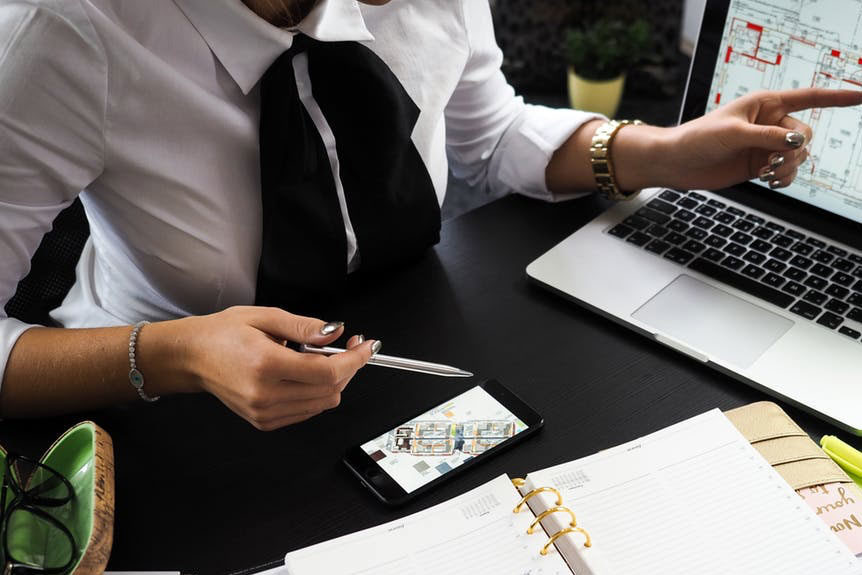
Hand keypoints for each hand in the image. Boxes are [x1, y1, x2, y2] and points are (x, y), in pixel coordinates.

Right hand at [167, 306, 377, 430]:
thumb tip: (335, 332)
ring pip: (323, 403)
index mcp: (266, 365)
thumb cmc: (223, 334)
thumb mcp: (265, 317)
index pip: (327, 372)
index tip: (367, 346)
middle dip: (349, 367)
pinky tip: (307, 374)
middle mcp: (266, 394)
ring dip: (334, 381)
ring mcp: (265, 412)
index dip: (354, 359)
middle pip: (330, 389)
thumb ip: (304, 327)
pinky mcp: (265, 421)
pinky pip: (308, 411)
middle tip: (350, 345)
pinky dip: (317, 393)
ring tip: (323, 357)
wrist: (192, 358)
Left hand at [660, 88, 861, 190]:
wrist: (678, 163)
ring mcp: (766, 145)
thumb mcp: (734, 134)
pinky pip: (787, 172)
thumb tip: (797, 142)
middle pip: (805, 135)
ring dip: (788, 167)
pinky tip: (771, 182)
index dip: (838, 97)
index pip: (810, 97)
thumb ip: (768, 137)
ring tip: (766, 174)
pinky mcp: (760, 165)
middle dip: (795, 151)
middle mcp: (770, 123)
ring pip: (798, 156)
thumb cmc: (698, 138)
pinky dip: (785, 179)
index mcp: (766, 103)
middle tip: (771, 163)